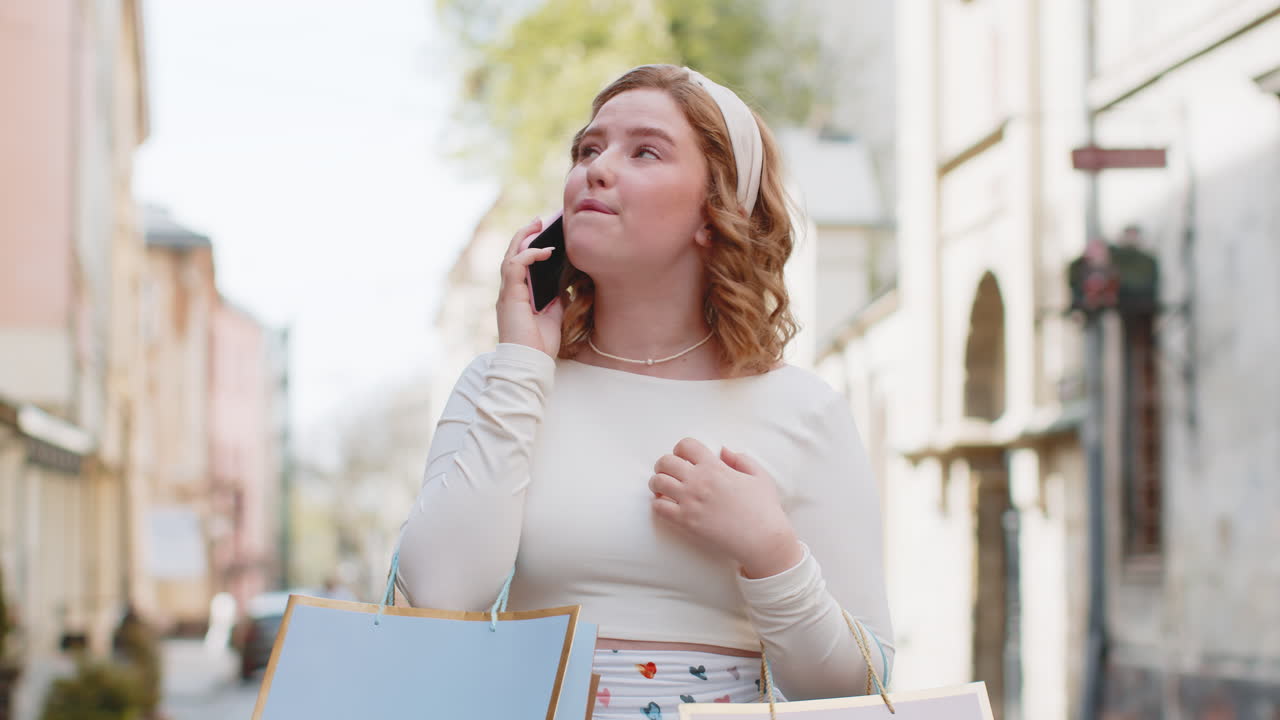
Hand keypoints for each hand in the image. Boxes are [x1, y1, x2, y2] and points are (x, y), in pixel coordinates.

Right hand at [496, 217, 565, 356]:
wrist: (531, 362)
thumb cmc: (540, 344)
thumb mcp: (553, 315)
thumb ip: (556, 298)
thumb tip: (565, 285)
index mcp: (517, 295)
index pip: (519, 264)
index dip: (529, 247)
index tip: (544, 235)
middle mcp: (509, 291)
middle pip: (512, 255)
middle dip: (524, 236)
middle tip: (539, 221)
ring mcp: (508, 292)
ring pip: (510, 256)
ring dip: (524, 238)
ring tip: (538, 225)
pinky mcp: (510, 295)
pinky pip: (514, 266)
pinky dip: (529, 255)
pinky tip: (544, 251)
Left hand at [648, 438, 803, 578]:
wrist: (763, 539)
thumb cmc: (764, 508)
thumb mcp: (759, 476)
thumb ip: (740, 459)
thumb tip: (723, 450)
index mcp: (715, 467)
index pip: (685, 445)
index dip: (681, 449)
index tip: (684, 458)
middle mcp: (699, 481)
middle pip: (665, 461)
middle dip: (664, 464)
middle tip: (669, 472)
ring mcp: (690, 501)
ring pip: (657, 482)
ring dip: (657, 483)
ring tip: (664, 488)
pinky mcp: (686, 521)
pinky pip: (658, 507)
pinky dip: (658, 504)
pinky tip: (667, 505)